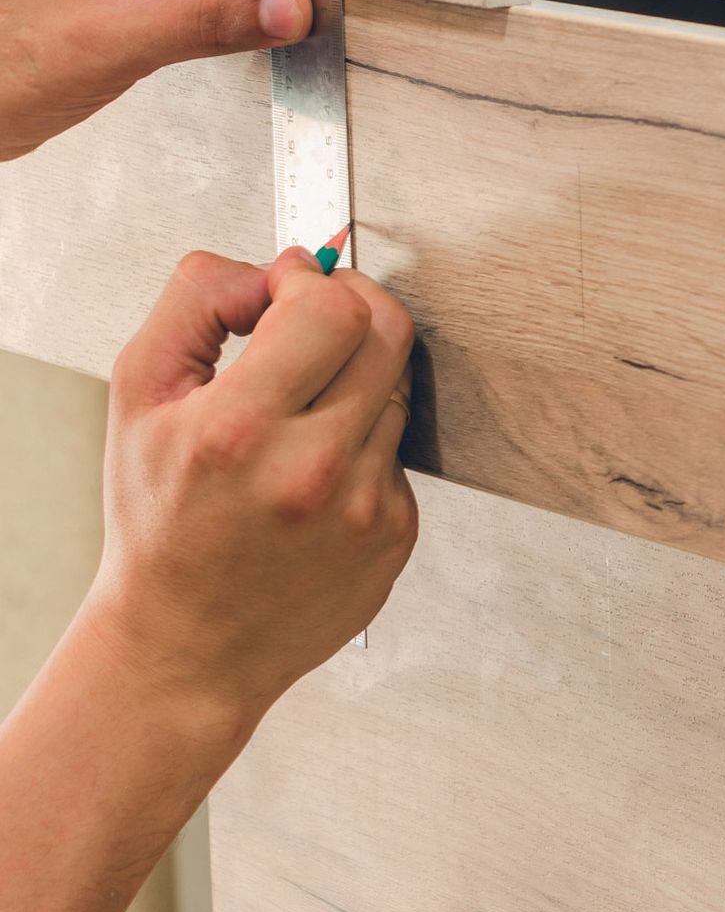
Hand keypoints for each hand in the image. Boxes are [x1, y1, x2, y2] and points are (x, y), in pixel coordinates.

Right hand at [84, 246, 416, 734]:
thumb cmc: (160, 525)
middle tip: (314, 318)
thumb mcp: (139, 399)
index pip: (332, 308)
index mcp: (240, 432)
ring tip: (299, 412)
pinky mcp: (398, 531)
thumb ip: (197, 305)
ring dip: (356, 377)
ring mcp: (366, 506)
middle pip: (388, 332)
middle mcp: (313, 471)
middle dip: (354, 304)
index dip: (314, 279)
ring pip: (397, 387)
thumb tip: (271, 266)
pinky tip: (315, 471)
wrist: (186, 645)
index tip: (288, 287)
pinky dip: (364, 440)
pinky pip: (399, 448)